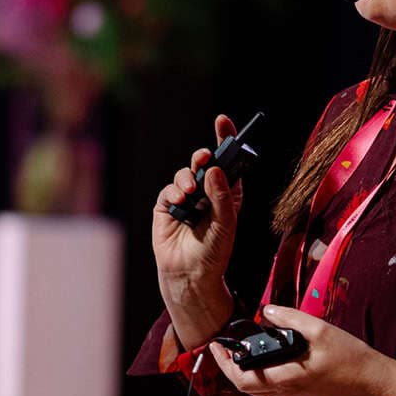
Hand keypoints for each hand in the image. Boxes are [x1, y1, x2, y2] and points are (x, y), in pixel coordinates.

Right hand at [151, 114, 242, 290]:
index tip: (222, 121)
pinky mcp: (167, 206)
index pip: (228, 161)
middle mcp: (207, 192)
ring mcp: (186, 198)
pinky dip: (175, 192)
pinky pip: (170, 190)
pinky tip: (180, 202)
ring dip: (187, 178)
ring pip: (185, 173)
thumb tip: (215, 169)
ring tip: (190, 192)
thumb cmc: (215, 251)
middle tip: (205, 158)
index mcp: (227, 193)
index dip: (226, 139)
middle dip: (204, 156)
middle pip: (205, 162)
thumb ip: (221, 195)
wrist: (190, 274)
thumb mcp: (226, 222)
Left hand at [206, 305, 395, 395]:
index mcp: (288, 378)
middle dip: (230, 368)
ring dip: (245, 374)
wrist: (372, 379)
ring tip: (242, 354)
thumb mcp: (320, 330)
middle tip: (226, 349)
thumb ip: (290, 319)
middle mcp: (288, 393)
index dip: (225, 364)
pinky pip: (272, 392)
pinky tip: (266, 363)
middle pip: (246, 388)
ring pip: (258, 392)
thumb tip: (268, 311)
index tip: (218, 347)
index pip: (244, 379)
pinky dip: (261, 378)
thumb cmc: (350, 357)